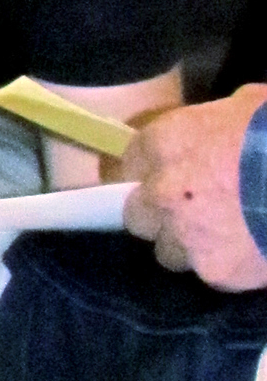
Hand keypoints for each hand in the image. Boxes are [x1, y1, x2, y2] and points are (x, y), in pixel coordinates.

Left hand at [121, 86, 266, 289]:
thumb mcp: (246, 106)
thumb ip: (215, 124)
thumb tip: (217, 131)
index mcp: (165, 143)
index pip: (130, 165)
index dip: (150, 174)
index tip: (167, 178)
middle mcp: (162, 191)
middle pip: (139, 216)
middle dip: (163, 216)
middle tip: (197, 212)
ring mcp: (186, 235)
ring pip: (170, 252)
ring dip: (192, 246)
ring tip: (229, 236)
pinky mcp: (216, 271)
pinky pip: (210, 275)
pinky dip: (229, 267)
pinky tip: (251, 253)